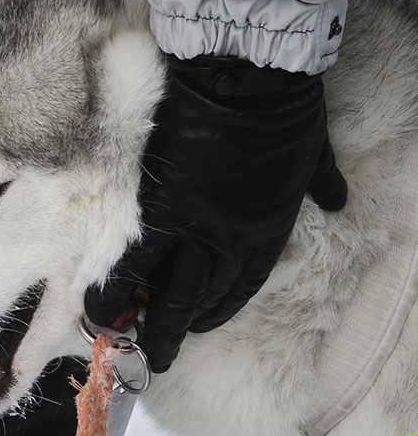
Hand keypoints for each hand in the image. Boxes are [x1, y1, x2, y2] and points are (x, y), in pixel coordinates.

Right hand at [86, 55, 346, 372]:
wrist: (244, 78)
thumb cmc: (285, 112)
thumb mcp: (316, 154)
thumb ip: (322, 181)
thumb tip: (336, 195)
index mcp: (267, 229)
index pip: (239, 286)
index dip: (216, 310)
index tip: (197, 323)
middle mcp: (226, 240)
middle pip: (195, 300)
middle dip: (171, 332)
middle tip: (154, 357)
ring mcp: (189, 225)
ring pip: (159, 286)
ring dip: (135, 314)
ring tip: (111, 331)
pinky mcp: (155, 205)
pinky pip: (134, 254)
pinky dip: (117, 279)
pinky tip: (100, 295)